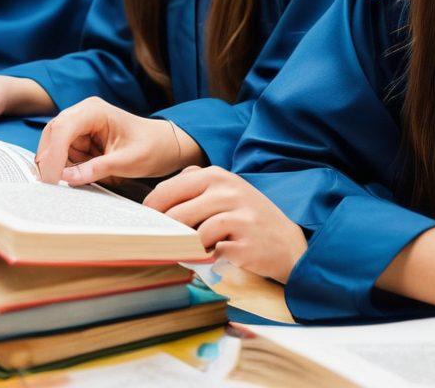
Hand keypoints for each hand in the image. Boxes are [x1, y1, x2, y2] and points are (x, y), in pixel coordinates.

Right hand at [33, 97, 202, 184]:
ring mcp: (79, 127)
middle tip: (53, 186)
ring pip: (53, 147)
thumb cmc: (152, 147)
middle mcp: (82, 114)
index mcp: (94, 111)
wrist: (164, 146)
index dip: (53, 155)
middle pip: (52, 136)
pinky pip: (62, 155)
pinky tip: (79, 176)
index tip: (52, 180)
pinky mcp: (79, 140)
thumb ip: (97, 168)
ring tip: (78, 180)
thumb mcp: (128, 161)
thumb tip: (67, 178)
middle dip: (50, 161)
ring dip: (60, 166)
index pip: (63, 129)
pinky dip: (66, 168)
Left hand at [144, 166, 306, 282]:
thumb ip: (193, 187)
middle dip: (165, 231)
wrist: (288, 244)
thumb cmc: (248, 219)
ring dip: (184, 246)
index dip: (152, 208)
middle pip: (176, 212)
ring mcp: (238, 216)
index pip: (169, 189)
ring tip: (187, 250)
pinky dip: (202, 258)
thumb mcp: (225, 192)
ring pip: (192, 233)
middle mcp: (227, 191)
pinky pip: (209, 252)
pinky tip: (207, 257)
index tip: (146, 222)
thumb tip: (154, 202)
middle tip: (159, 242)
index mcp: (217, 176)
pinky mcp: (244, 242)